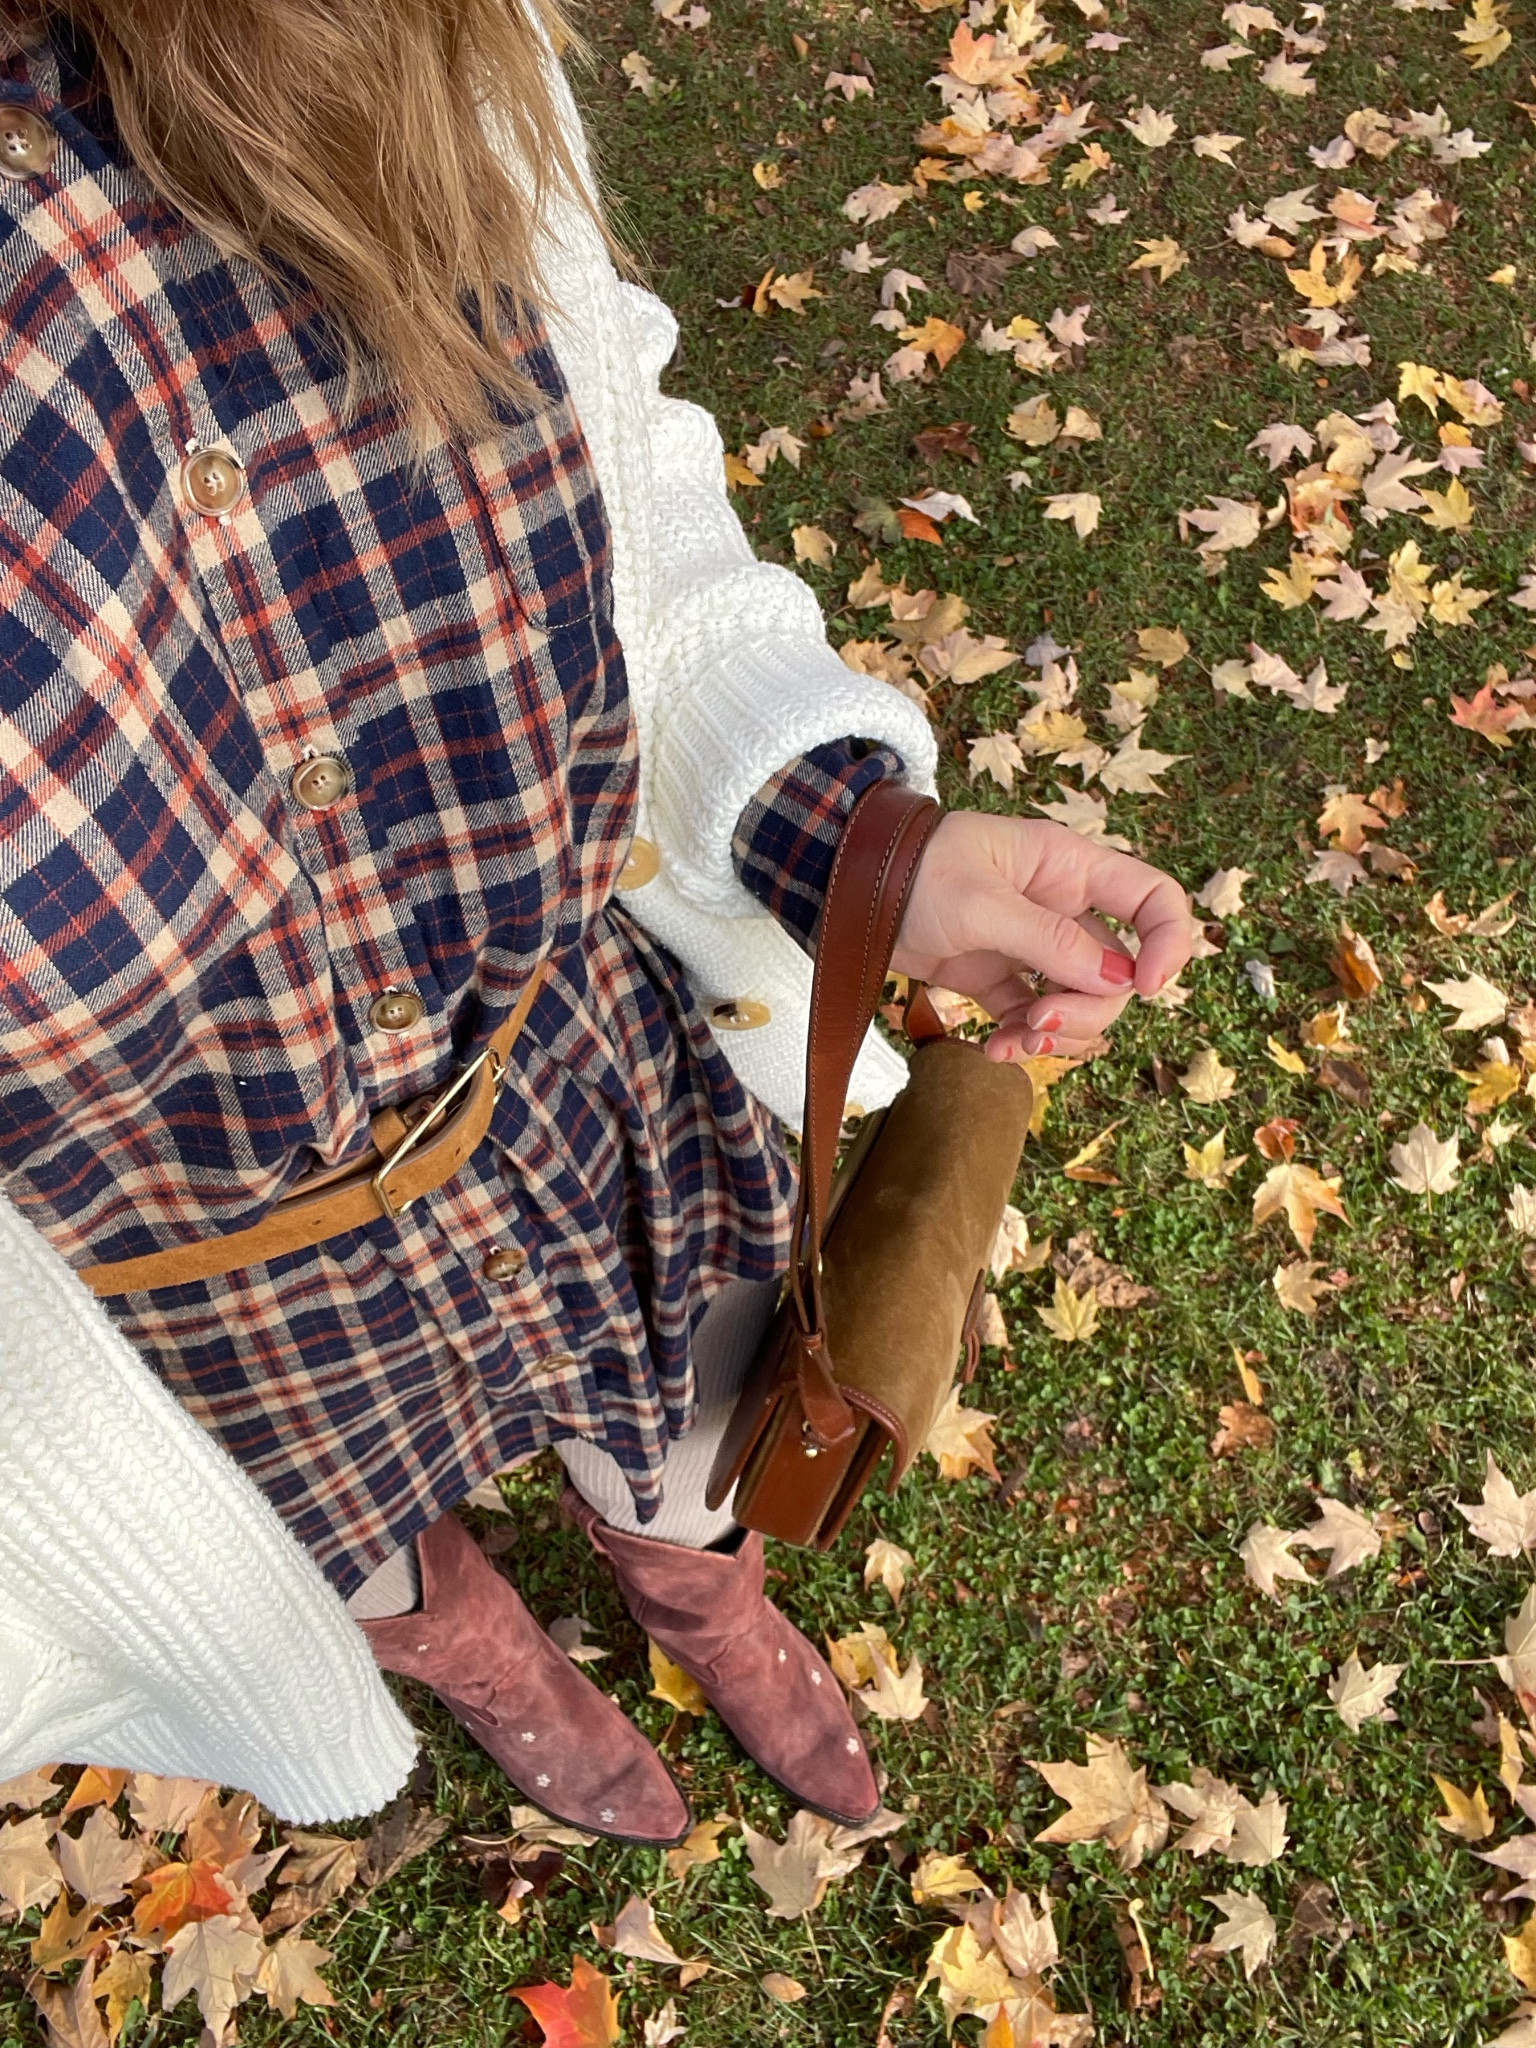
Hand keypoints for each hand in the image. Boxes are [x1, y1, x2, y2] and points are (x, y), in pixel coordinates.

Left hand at [890, 811, 1193, 1062]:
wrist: (844, 888)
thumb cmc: (911, 870)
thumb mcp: (980, 901)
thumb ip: (1048, 940)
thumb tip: (1117, 982)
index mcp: (1068, 867)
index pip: (1153, 898)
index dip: (1168, 942)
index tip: (1144, 987)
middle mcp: (1061, 906)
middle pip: (1116, 971)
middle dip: (1090, 1008)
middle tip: (1043, 1023)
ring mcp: (1031, 946)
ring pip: (1080, 1003)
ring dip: (1057, 1034)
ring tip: (1011, 1043)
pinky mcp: (998, 979)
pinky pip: (1032, 1018)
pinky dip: (1020, 1041)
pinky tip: (992, 1051)